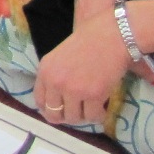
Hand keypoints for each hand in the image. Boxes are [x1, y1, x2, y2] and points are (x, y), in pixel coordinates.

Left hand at [33, 11, 130, 126]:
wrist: (112, 34)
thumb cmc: (90, 40)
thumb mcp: (61, 56)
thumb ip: (55, 76)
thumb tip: (57, 101)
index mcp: (45, 70)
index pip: (40, 100)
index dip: (51, 109)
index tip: (61, 110)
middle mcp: (56, 82)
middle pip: (54, 115)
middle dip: (66, 116)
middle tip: (78, 112)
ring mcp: (74, 90)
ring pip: (74, 118)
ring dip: (83, 116)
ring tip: (92, 107)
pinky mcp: (93, 95)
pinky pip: (92, 117)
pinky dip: (98, 115)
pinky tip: (103, 108)